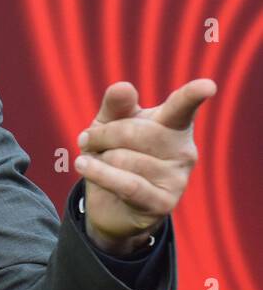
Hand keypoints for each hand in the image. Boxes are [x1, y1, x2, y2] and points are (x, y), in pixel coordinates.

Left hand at [75, 79, 215, 255]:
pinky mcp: (164, 202)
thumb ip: (115, 105)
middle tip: (89, 140)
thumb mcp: (109, 124)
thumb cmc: (114, 153)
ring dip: (100, 159)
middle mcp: (184, 149)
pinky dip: (99, 174)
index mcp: (174, 124)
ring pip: (124, 159)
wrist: (111, 203)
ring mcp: (178, 178)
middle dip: (102, 135)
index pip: (183, 106)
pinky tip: (83, 166)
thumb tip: (123, 87)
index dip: (193, 95)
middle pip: (134, 132)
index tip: (207, 85)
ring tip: (100, 163)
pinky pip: (126, 184)